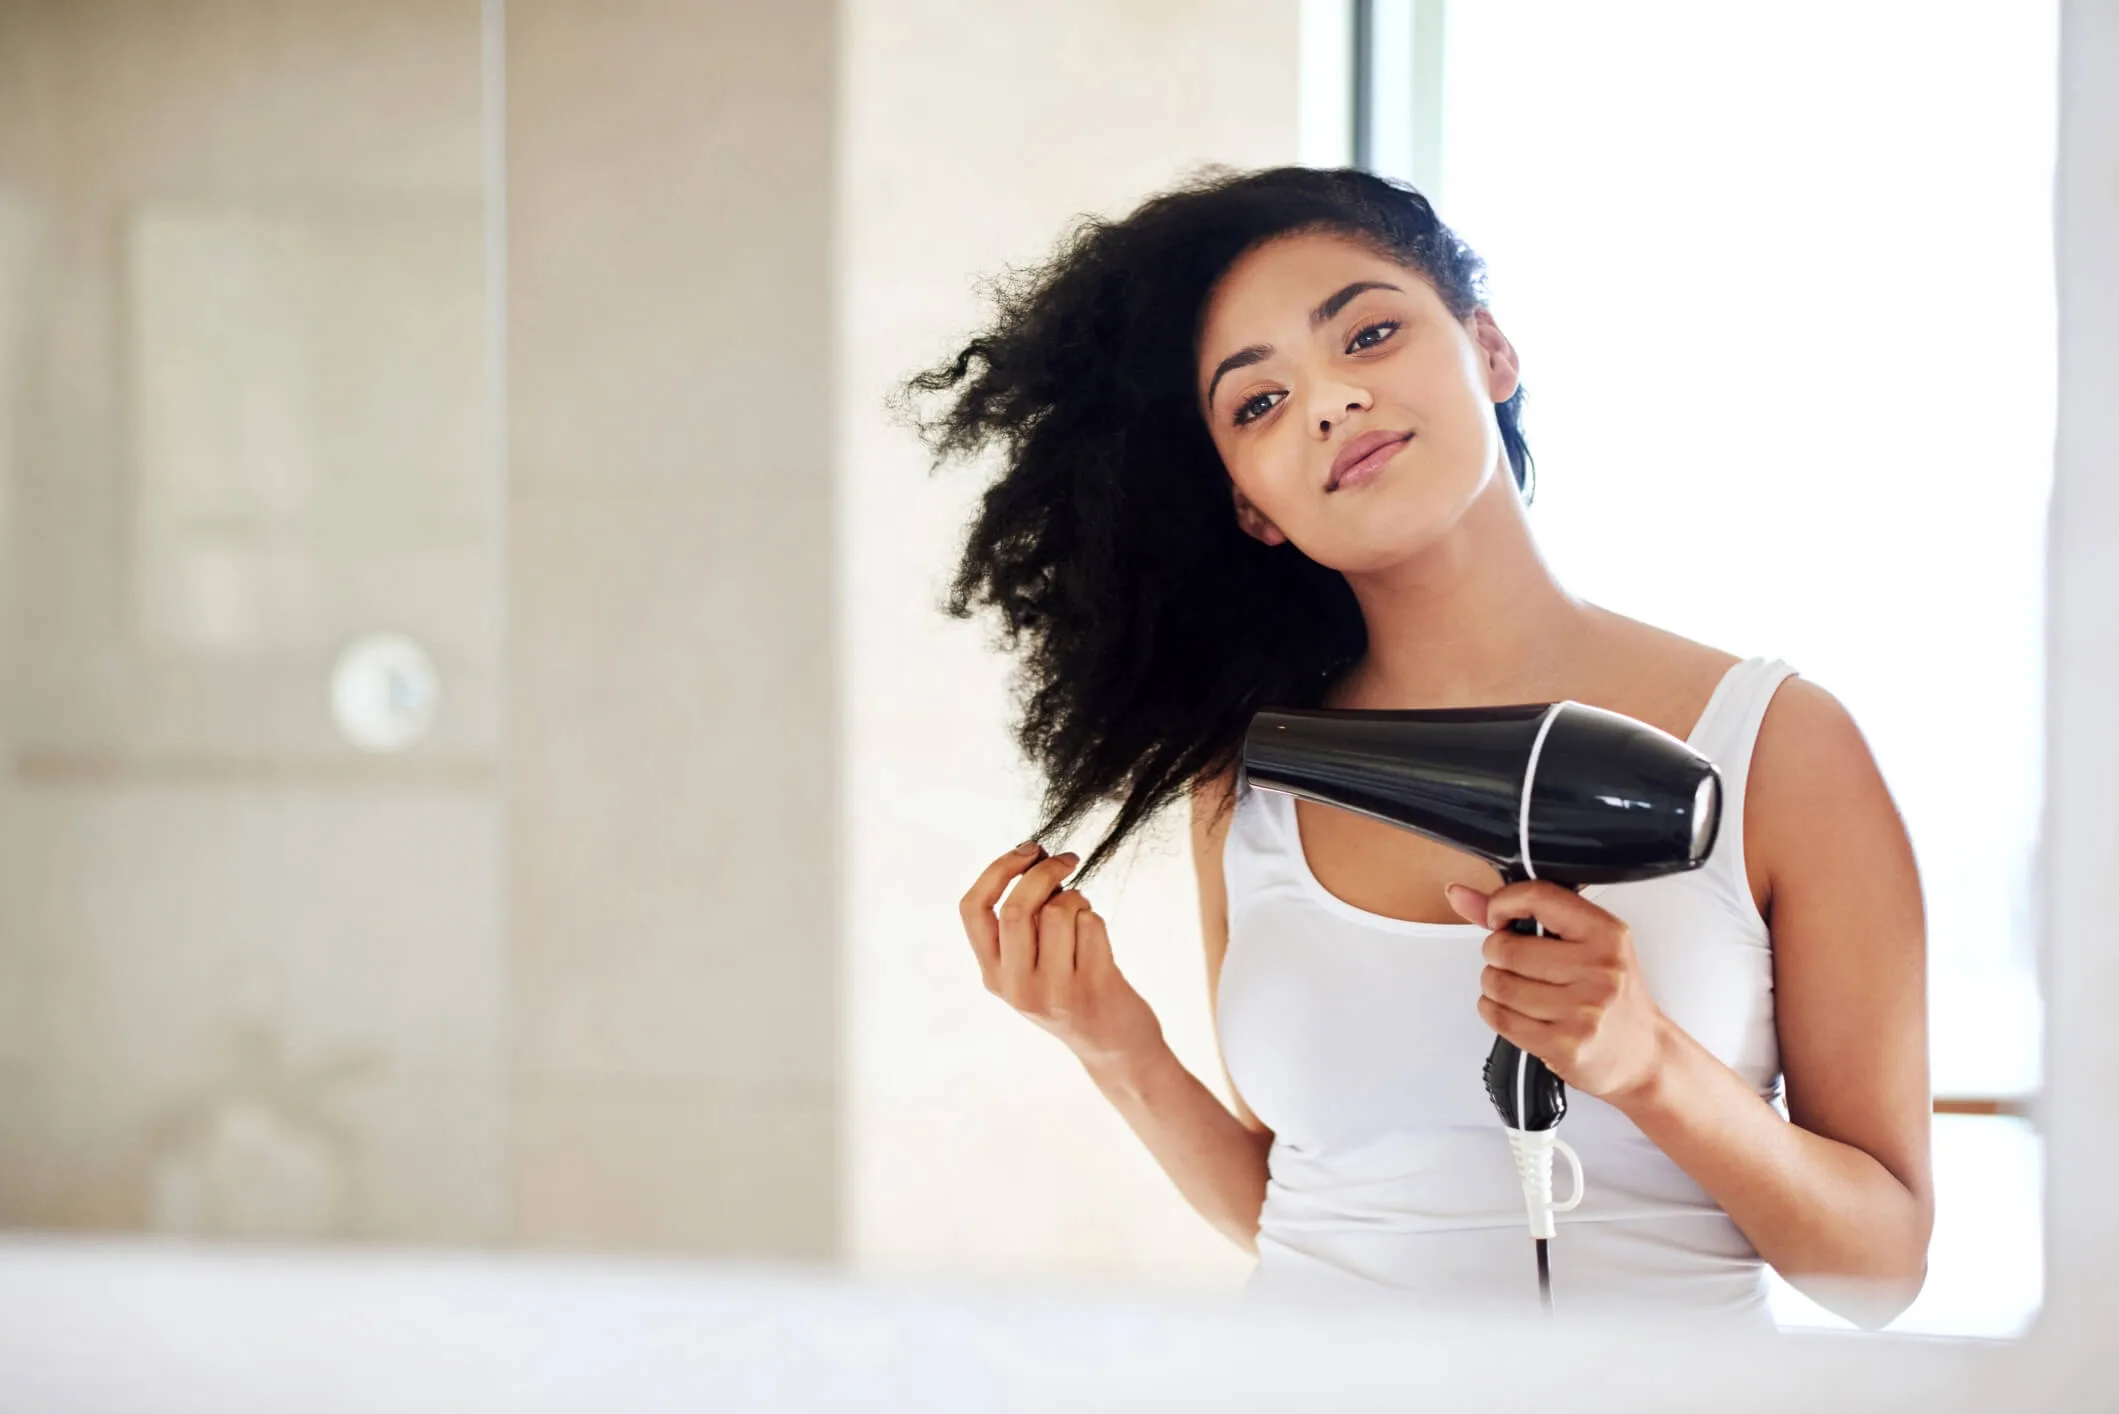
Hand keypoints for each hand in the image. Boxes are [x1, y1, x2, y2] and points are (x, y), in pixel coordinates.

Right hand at [959, 842, 1165, 1071]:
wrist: (1113, 1046)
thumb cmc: (1070, 991)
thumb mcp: (1029, 968)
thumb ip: (1022, 924)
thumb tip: (1034, 859)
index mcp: (993, 975)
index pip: (973, 909)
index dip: (997, 870)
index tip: (1027, 850)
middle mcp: (1017, 987)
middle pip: (1017, 907)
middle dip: (1044, 872)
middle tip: (1066, 860)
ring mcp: (1055, 991)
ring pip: (1059, 911)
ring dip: (1076, 899)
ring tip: (1082, 914)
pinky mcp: (1093, 987)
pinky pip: (1092, 924)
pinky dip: (1096, 918)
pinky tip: (1097, 939)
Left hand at [1446, 879, 1670, 1103]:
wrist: (1645, 1055)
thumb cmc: (1613, 995)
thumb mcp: (1584, 944)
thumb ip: (1521, 914)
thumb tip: (1459, 895)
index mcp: (1606, 934)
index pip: (1537, 897)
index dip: (1502, 904)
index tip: (1498, 917)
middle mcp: (1599, 970)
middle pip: (1506, 947)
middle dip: (1496, 954)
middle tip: (1514, 962)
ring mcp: (1583, 1011)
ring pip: (1497, 984)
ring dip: (1494, 985)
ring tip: (1517, 989)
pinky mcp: (1565, 1045)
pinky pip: (1500, 1018)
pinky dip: (1494, 1011)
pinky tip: (1514, 1010)